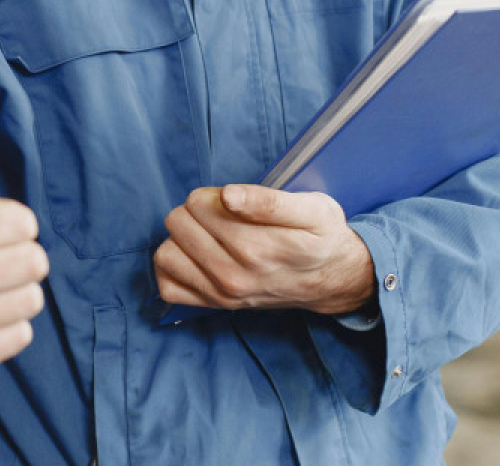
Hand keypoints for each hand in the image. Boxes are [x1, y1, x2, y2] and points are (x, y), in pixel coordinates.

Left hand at [154, 184, 374, 313]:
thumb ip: (269, 201)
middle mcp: (234, 274)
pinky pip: (168, 286)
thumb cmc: (321, 238)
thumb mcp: (313, 209)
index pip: (199, 203)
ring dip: (182, 238)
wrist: (332, 280)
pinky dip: (175, 268)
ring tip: (209, 235)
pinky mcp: (214, 305)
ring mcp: (222, 294)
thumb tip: (227, 195)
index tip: (235, 201)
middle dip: (197, 211)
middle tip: (224, 216)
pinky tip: (195, 256)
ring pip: (166, 253)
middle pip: (178, 222)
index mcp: (256, 247)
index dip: (214, 194)